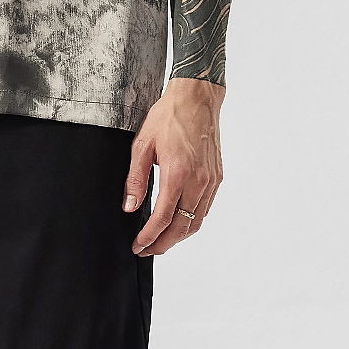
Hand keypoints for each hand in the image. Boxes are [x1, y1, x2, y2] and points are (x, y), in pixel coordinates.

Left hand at [124, 77, 224, 254]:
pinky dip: (192, 221)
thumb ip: (135, 179)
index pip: (163, 218)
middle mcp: (198, 181)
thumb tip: (130, 206)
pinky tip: (179, 222)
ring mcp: (211, 181)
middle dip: (164, 244)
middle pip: (182, 227)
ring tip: (161, 241)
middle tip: (148, 250)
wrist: (197, 98)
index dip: (149, 237)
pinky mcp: (217, 178)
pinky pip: (205, 209)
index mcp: (178, 174)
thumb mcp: (142, 145)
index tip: (138, 246)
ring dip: (179, 236)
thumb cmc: (169, 117)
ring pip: (197, 221)